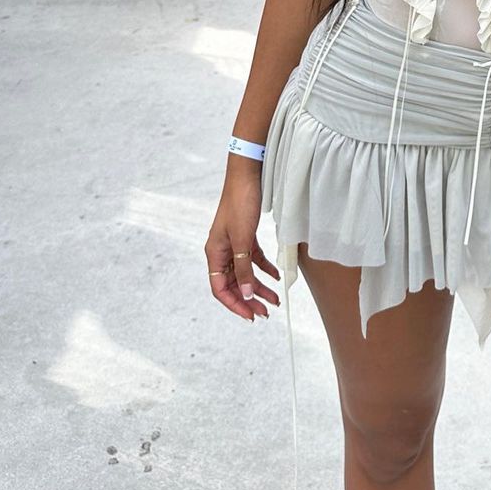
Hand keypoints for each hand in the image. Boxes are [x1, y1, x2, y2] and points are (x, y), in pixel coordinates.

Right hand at [205, 173, 280, 322]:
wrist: (247, 174)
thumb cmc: (241, 203)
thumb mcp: (243, 239)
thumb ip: (243, 268)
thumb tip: (247, 294)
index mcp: (214, 253)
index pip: (220, 289)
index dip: (235, 304)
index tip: (252, 315)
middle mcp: (222, 251)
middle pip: (234, 284)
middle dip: (250, 299)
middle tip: (266, 312)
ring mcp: (233, 243)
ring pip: (245, 273)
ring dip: (259, 287)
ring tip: (275, 299)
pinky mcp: (245, 235)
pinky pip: (253, 259)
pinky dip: (264, 269)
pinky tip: (276, 276)